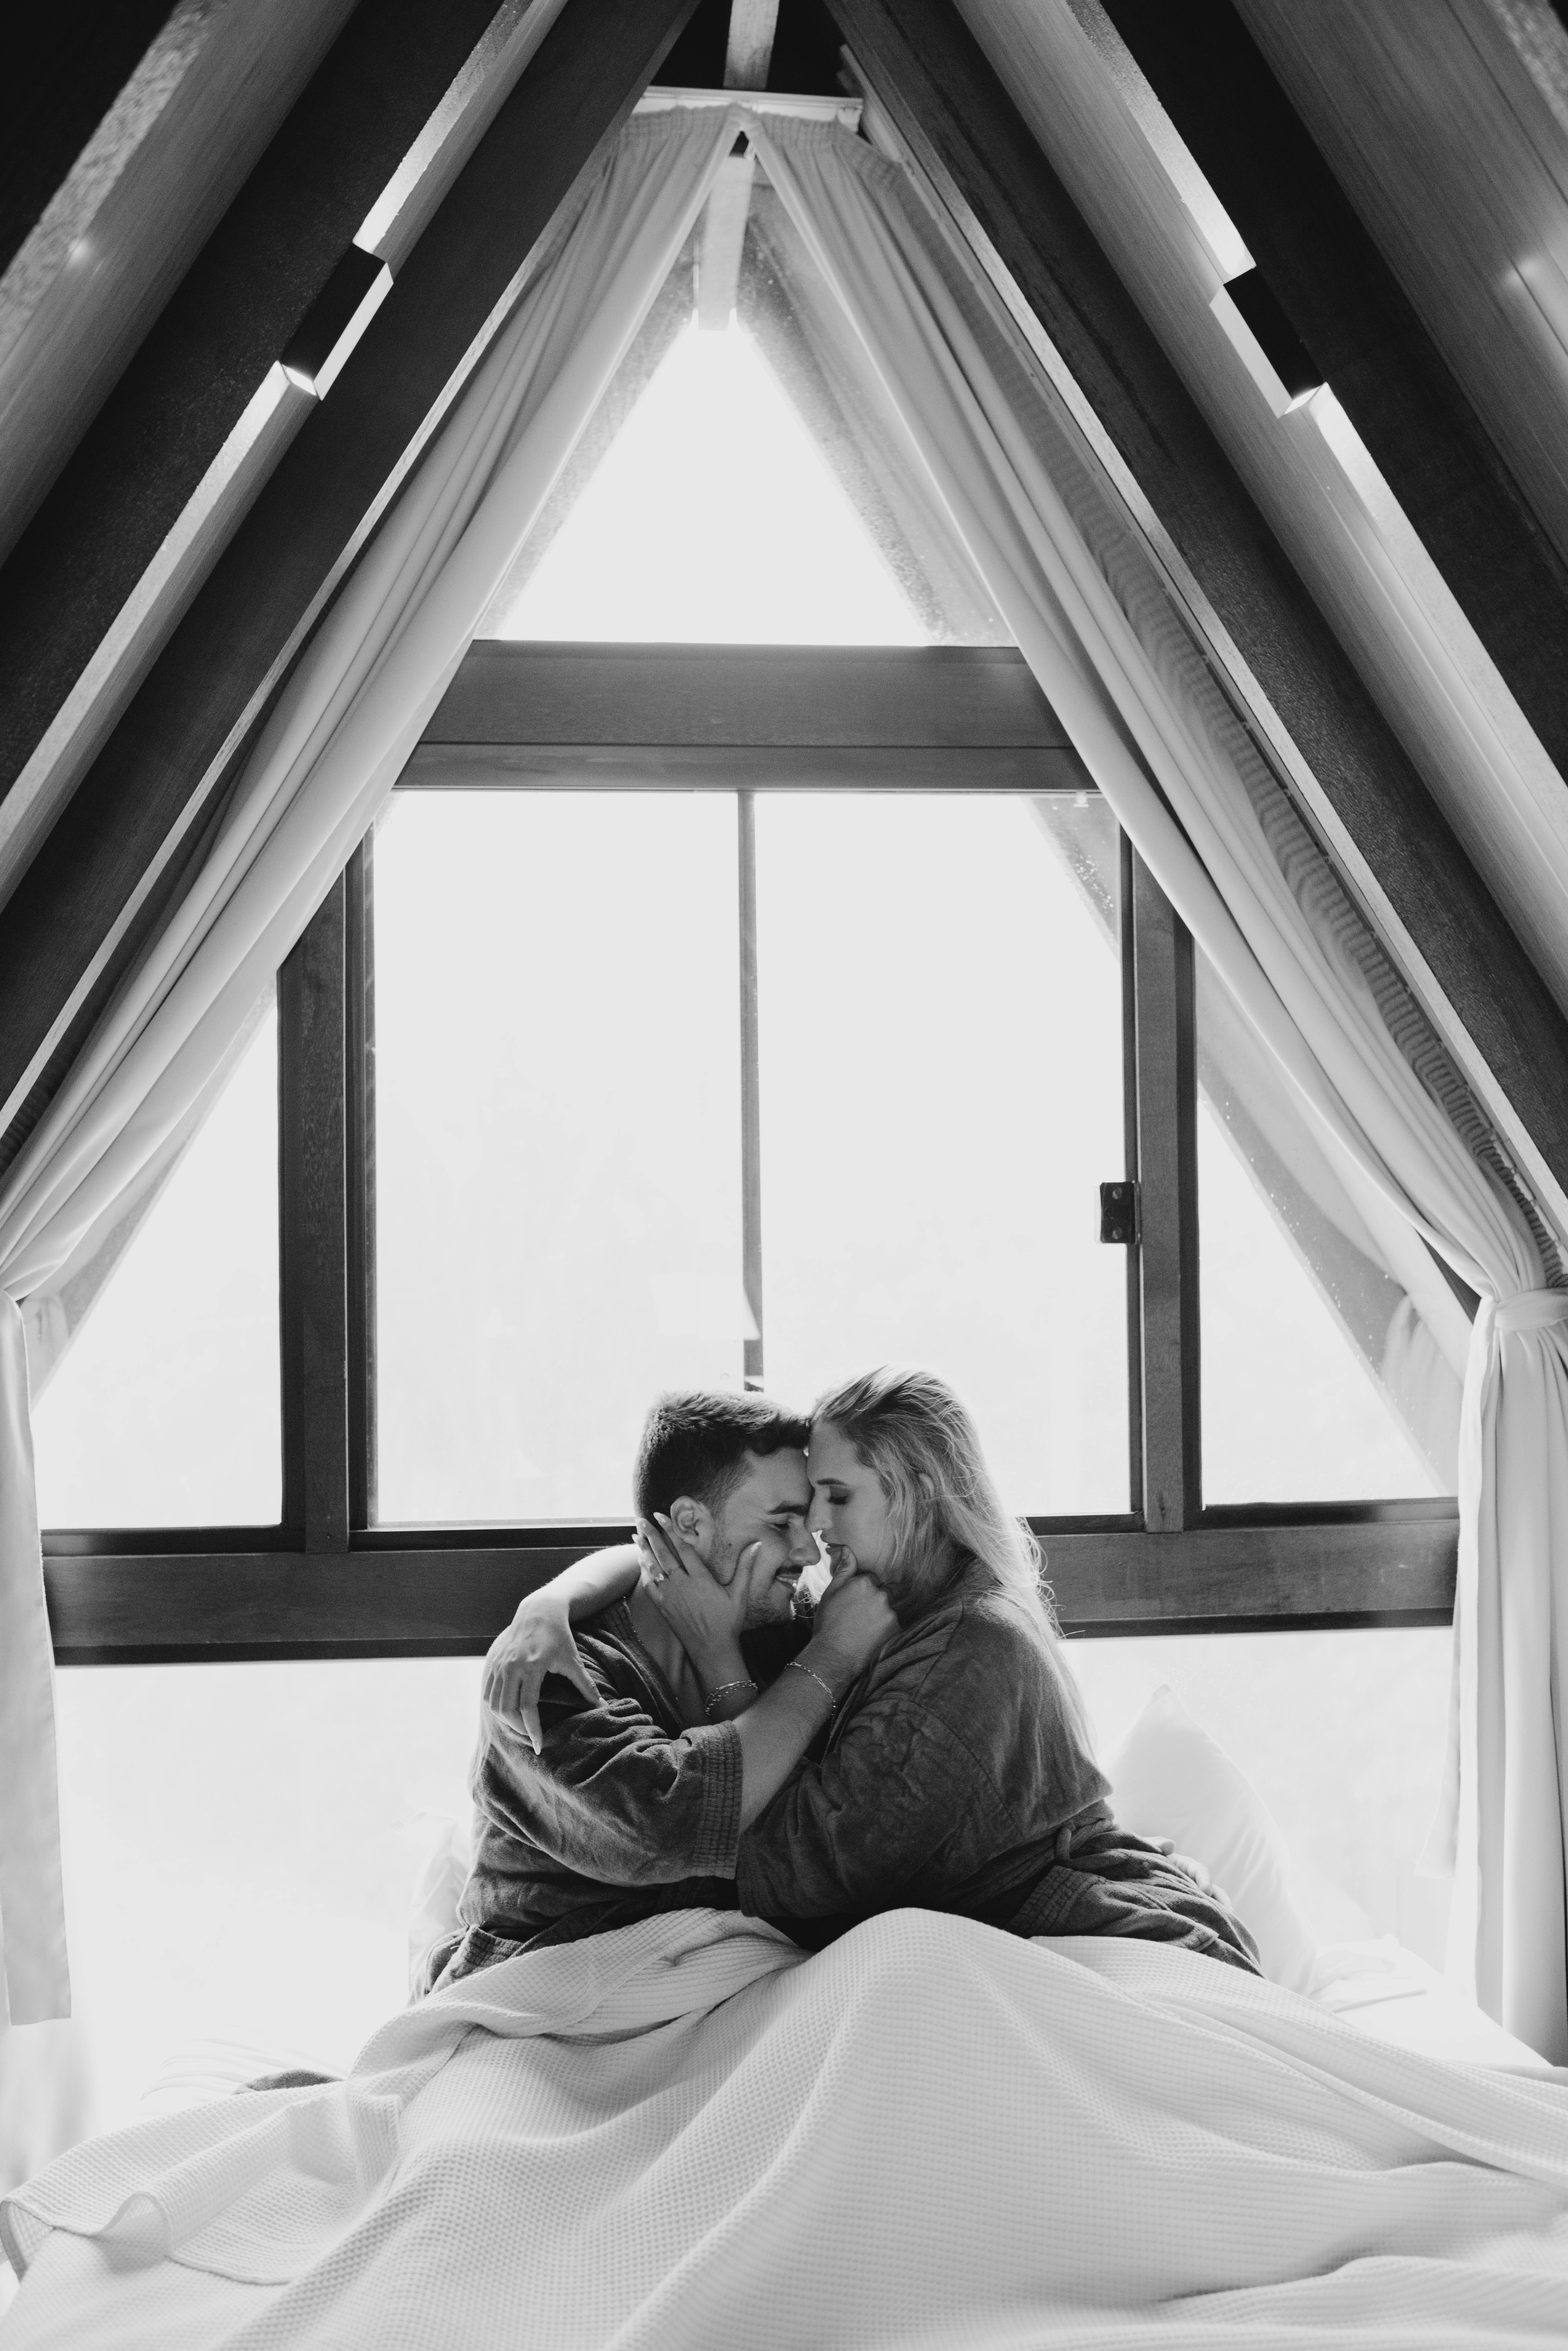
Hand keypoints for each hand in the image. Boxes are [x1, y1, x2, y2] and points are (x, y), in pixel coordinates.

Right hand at [482, 1595, 598, 1753]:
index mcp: (533, 1666)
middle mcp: (512, 1666)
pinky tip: (508, 1711)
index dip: (533, 1729)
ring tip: (521, 1725)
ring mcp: (500, 1664)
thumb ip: (585, 1684)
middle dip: (519, 1728)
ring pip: (494, 1703)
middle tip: (531, 1734)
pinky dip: (496, 1706)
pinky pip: (488, 1692)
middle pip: (507, 1709)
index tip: (539, 1744)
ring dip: (506, 1719)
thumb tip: (601, 1705)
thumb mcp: (573, 1660)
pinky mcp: (492, 1662)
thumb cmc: (559, 1637)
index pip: (528, 1706)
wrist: (539, 1611)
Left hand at [640, 1515, 758, 1682]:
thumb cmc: (728, 1622)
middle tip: (641, 1520)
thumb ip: (745, 1567)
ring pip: (654, 1568)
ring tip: (636, 1535)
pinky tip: (641, 1562)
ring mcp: (671, 1596)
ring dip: (644, 1550)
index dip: (672, 1530)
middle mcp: (683, 1585)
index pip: (684, 1548)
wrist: (712, 1649)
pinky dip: (644, 1572)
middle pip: (664, 1554)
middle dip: (652, 1535)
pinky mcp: (664, 1607)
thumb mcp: (739, 1594)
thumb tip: (757, 1544)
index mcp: (701, 1579)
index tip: (662, 1515)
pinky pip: (650, 1586)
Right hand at [808, 1551, 897, 1683]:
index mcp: (864, 1583)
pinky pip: (893, 1623)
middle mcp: (881, 1594)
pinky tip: (871, 1636)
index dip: (862, 1590)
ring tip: (864, 1628)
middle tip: (859, 1616)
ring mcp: (890, 1612)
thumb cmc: (828, 1623)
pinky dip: (885, 1628)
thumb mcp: (830, 1593)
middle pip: (883, 1592)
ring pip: (889, 1608)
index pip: (871, 1579)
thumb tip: (847, 1548)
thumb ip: (844, 1569)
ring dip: (880, 1614)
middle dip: (874, 1600)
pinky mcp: (896, 1628)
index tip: (854, 1602)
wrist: (833, 1655)